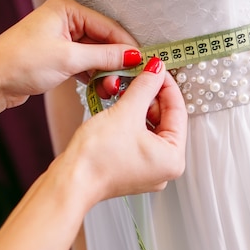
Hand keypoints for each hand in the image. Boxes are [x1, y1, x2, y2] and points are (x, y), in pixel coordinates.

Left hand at [0, 0, 140, 116]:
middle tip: (126, 80)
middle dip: (115, 62)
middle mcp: (65, 20)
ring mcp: (62, 39)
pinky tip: (100, 87)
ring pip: (95, 55)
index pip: (108, 26)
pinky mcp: (58, 57)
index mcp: (67, 9)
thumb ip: (104, 57)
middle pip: (103, 41)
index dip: (127, 46)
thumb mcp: (68, 59)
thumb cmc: (19, 62)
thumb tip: (132, 56)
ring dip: (105, 72)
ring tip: (112, 87)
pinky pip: (85, 64)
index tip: (143, 63)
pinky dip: (93, 76)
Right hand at [60, 57, 186, 202]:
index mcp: (173, 159)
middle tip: (141, 76)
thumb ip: (145, 87)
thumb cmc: (97, 159)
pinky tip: (121, 107)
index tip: (157, 69)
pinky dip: (131, 122)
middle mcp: (164, 168)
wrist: (70, 180)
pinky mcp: (131, 169)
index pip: (178, 112)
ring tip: (127, 90)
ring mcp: (147, 170)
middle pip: (165, 120)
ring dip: (139, 107)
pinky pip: (138, 139)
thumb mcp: (126, 112)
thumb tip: (156, 72)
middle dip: (151, 97)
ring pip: (150, 128)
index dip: (166, 85)